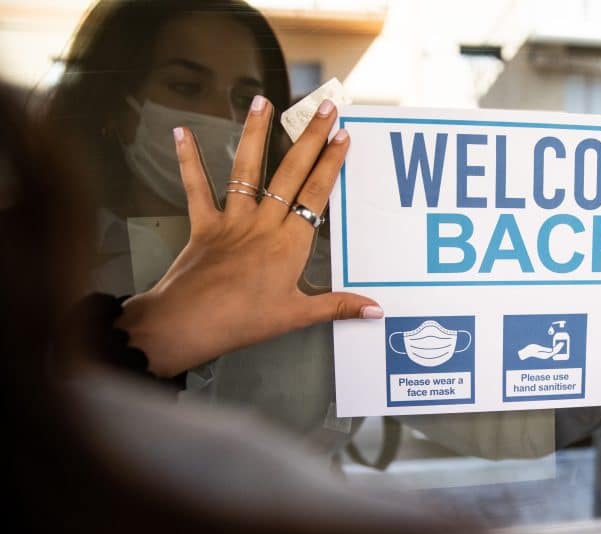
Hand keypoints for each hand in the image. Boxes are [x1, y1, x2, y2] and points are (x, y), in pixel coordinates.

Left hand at [118, 96, 381, 377]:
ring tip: (262, 102)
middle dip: (311, 137)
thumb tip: (376, 309)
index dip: (331, 163)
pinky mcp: (203, 225)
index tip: (343, 137)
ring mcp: (233, 220)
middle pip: (291, 172)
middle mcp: (264, 223)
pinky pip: (197, 188)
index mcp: (290, 243)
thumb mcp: (297, 316)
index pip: (317, 194)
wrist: (188, 322)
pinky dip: (189, 161)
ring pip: (247, 169)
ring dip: (255, 133)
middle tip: (325, 108)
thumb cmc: (244, 321)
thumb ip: (338, 306)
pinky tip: (182, 134)